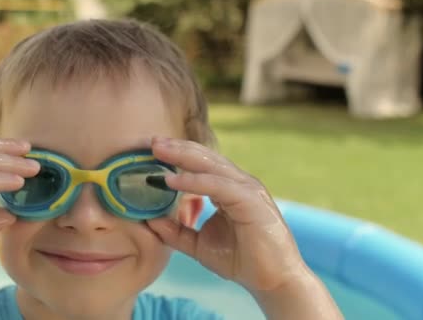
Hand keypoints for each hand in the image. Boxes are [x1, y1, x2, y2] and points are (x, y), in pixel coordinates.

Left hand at [147, 137, 304, 292]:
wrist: (273, 282)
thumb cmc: (241, 261)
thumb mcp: (198, 245)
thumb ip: (175, 231)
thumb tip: (148, 220)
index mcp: (229, 188)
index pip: (201, 164)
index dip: (177, 154)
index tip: (152, 149)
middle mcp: (239, 183)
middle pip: (204, 158)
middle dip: (177, 147)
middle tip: (152, 141)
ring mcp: (247, 190)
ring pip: (211, 165)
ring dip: (183, 156)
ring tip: (159, 150)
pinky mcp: (251, 201)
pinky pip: (218, 185)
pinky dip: (194, 181)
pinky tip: (172, 181)